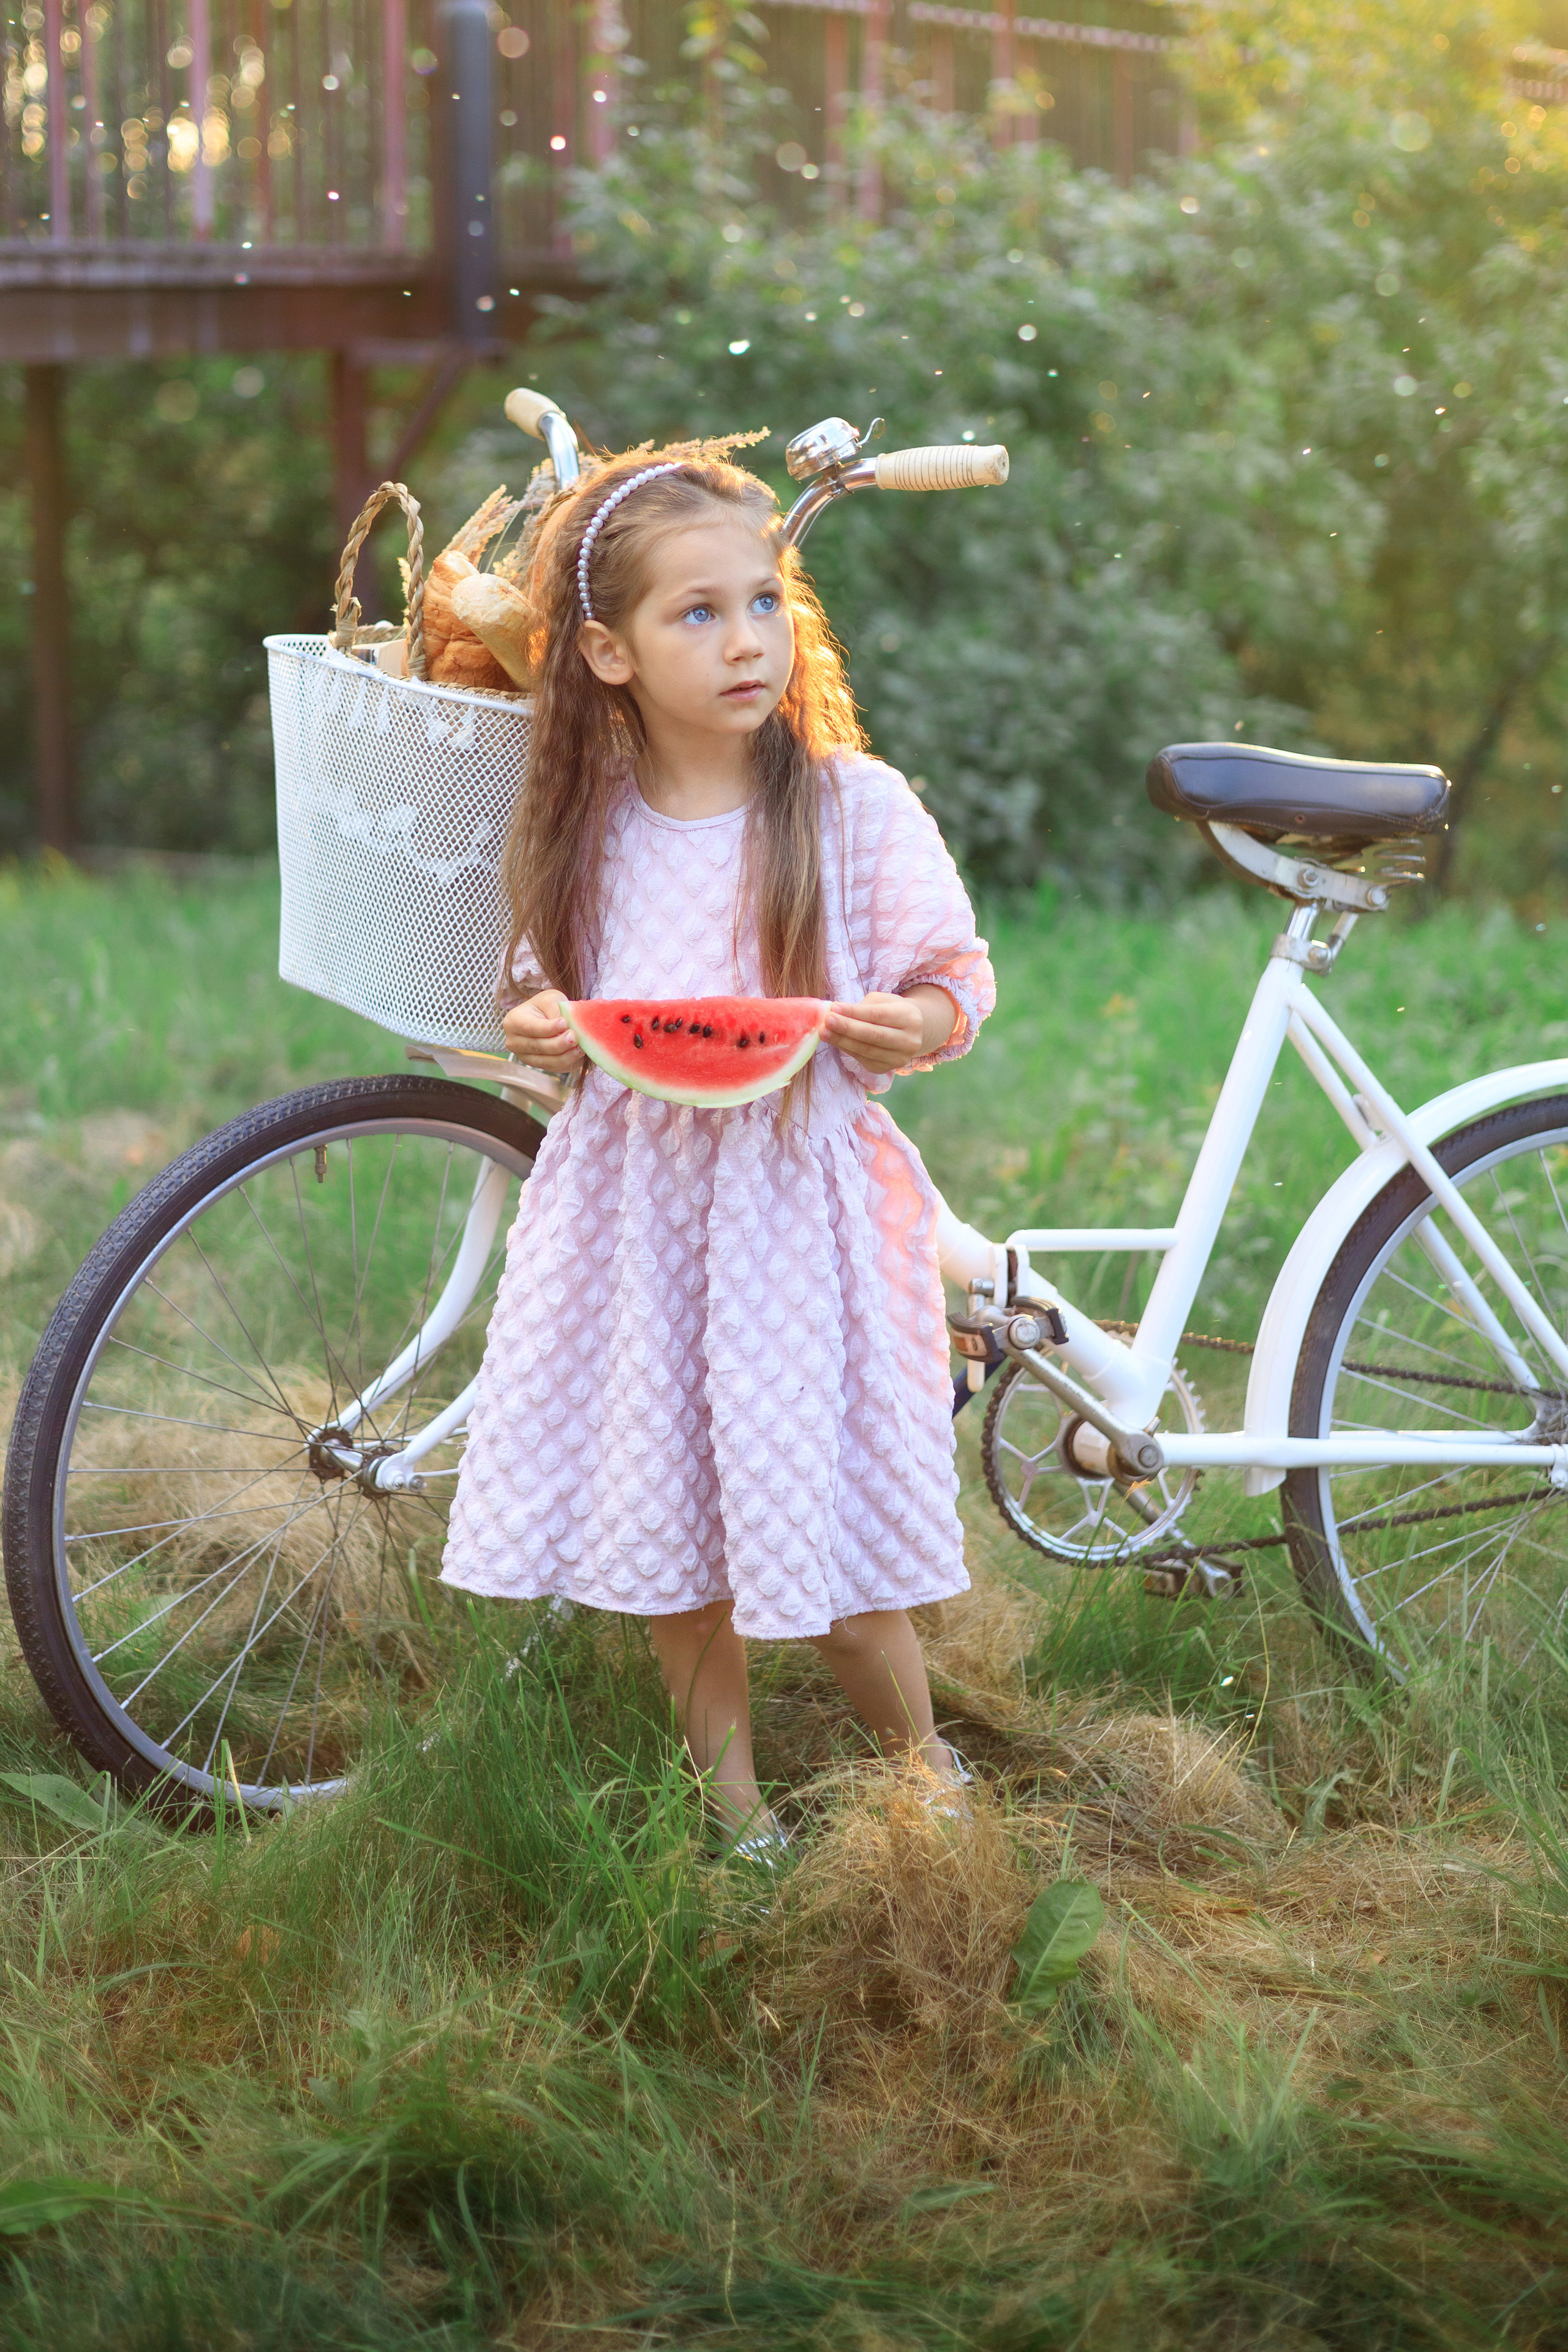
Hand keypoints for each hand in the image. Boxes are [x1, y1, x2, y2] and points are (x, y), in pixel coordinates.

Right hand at [502, 990, 584, 1075]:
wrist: (546, 1017)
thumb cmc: (546, 1006)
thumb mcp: (551, 999)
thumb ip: (556, 1010)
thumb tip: (566, 1027)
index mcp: (513, 1021)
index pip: (530, 1027)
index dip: (548, 1028)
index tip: (565, 1023)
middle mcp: (514, 1042)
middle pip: (537, 1046)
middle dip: (558, 1043)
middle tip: (574, 1037)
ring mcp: (524, 1056)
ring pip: (545, 1060)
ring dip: (565, 1056)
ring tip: (580, 1047)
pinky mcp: (538, 1065)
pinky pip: (553, 1067)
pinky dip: (567, 1061)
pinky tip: (578, 1053)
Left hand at [825, 987, 956, 1075]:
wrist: (911, 1033)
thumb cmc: (892, 1011)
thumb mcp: (883, 1001)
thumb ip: (862, 1007)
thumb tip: (835, 1012)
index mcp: (910, 1018)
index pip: (878, 1015)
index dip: (855, 1013)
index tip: (834, 1007)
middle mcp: (909, 1041)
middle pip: (873, 1035)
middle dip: (847, 1028)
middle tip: (826, 1021)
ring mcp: (899, 1058)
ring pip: (866, 1050)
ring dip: (842, 1041)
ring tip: (824, 1032)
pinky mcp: (886, 1069)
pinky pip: (862, 1059)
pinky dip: (846, 1049)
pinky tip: (835, 1041)